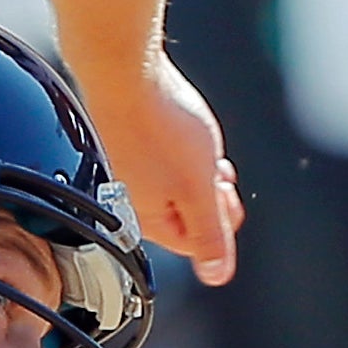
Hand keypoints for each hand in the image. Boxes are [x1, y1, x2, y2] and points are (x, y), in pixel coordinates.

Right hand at [87, 48, 243, 286]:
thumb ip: (210, 236)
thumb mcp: (200, 190)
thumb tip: (217, 277)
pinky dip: (176, 147)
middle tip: (215, 169)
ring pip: (173, 182)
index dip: (220, 222)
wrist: (122, 70)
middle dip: (209, 195)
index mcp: (147, 219)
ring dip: (196, 170)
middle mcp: (129, 199)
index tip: (225, 194)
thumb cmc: (161, 126)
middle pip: (184, 214)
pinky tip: (180, 126)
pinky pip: (158, 157)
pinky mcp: (122, 141)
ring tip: (200, 144)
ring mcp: (124, 168)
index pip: (196, 244)